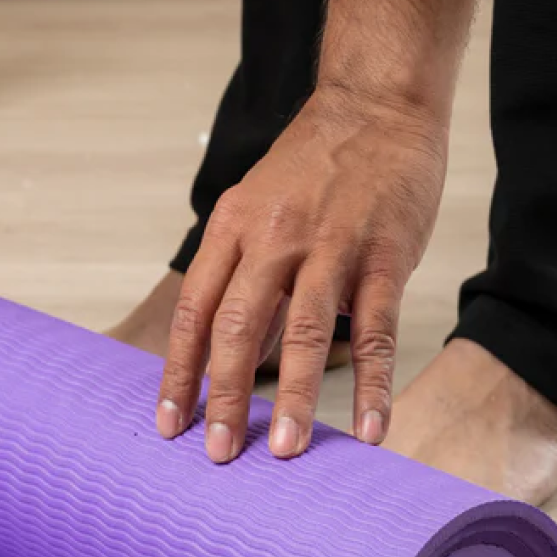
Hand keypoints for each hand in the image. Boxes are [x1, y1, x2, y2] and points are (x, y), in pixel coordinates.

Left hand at [156, 86, 448, 460]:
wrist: (377, 103)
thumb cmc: (308, 171)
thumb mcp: (254, 213)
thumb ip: (240, 283)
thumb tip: (226, 362)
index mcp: (230, 230)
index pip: (194, 313)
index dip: (179, 374)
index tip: (169, 425)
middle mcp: (273, 239)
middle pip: (237, 328)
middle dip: (223, 396)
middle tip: (218, 454)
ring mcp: (331, 246)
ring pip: (304, 332)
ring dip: (292, 397)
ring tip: (284, 450)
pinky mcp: (386, 254)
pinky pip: (377, 329)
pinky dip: (372, 383)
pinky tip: (369, 427)